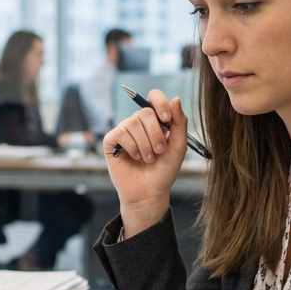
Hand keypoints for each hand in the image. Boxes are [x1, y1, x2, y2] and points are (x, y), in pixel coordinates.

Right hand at [102, 91, 188, 236]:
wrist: (150, 192)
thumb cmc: (164, 170)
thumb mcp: (178, 145)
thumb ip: (179, 122)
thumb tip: (175, 99)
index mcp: (155, 120)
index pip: (154, 97)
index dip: (160, 104)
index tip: (166, 120)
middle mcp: (138, 123)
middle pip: (145, 112)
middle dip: (155, 134)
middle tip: (159, 151)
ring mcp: (124, 131)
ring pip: (133, 123)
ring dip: (145, 144)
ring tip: (148, 159)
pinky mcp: (111, 141)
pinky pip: (120, 133)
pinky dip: (131, 146)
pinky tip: (135, 157)